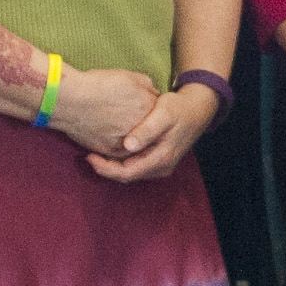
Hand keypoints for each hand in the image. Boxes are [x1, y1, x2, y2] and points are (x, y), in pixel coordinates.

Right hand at [48, 65, 160, 157]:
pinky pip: (121, 153)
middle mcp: (142, 128)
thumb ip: (146, 85)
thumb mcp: (128, 76)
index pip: (159, 112)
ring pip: (136, 144)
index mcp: (149, 108)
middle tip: (129, 118)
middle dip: (143, 124)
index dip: (149, 108)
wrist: (68, 100)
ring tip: (119, 127)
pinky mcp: (111, 152)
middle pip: (149, 130)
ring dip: (133, 139)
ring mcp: (127, 142)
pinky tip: (111, 135)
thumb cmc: (97, 85)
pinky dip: (119, 146)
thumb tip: (153, 93)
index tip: (142, 106)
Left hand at [88, 86, 215, 182]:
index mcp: (161, 159)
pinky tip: (112, 149)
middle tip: (88, 154)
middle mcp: (161, 168)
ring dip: (113, 165)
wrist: (197, 110)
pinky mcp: (158, 161)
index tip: (89, 155)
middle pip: (127, 176)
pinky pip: (135, 167)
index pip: (127, 173)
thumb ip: (147, 130)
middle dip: (106, 168)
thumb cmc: (178, 109)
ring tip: (96, 151)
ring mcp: (161, 166)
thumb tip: (128, 145)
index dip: (106, 168)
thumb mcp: (163, 114)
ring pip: (130, 173)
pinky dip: (121, 161)